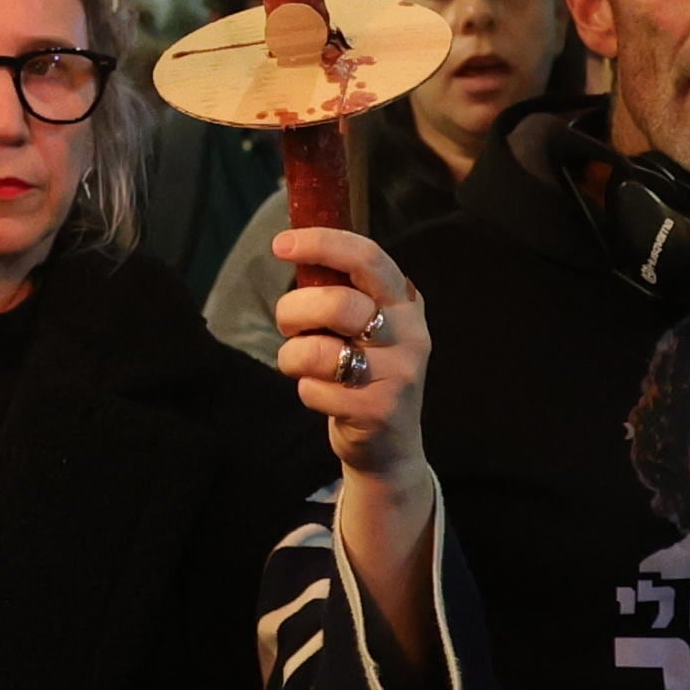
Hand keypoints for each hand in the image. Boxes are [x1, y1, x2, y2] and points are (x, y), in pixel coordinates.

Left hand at [265, 229, 431, 479]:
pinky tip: (326, 397)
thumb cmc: (365, 370)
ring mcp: (398, 375)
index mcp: (404, 303)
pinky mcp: (378, 411)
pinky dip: (306, 392)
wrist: (391, 446)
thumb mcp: (367, 326)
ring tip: (304, 365)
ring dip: (293, 357)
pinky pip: (315, 390)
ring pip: (318, 351)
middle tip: (289, 326)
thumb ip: (341, 290)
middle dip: (294, 312)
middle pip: (336, 304)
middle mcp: (409, 334)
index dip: (323, 244)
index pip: (367, 259)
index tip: (281, 244)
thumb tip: (294, 246)